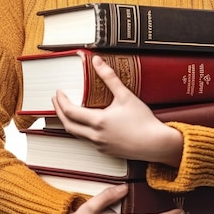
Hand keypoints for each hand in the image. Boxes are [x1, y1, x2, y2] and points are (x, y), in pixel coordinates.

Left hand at [52, 55, 182, 165]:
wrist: (156, 144)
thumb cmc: (143, 121)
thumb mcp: (126, 96)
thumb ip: (109, 77)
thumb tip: (97, 62)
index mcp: (98, 122)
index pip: (70, 112)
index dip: (61, 102)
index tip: (58, 93)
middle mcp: (96, 136)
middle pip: (68, 125)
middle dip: (59, 112)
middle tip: (56, 101)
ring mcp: (100, 145)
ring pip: (77, 135)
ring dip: (69, 122)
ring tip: (68, 112)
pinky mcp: (107, 151)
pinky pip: (88, 141)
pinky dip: (82, 131)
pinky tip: (87, 124)